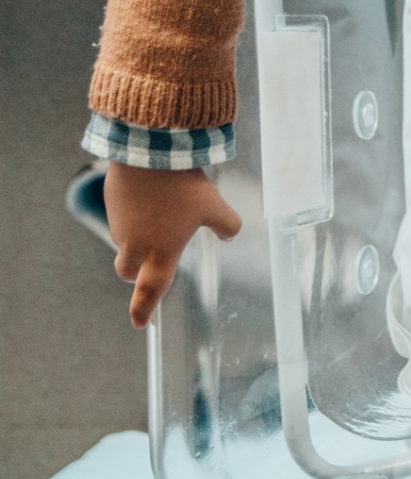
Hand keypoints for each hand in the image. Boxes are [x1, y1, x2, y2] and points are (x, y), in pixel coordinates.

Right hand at [105, 163, 243, 328]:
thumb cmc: (183, 187)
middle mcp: (135, 246)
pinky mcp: (112, 207)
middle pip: (130, 272)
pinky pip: (121, 221)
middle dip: (139, 274)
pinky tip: (151, 202)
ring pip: (126, 244)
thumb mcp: (215, 207)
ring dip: (138, 242)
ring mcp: (120, 227)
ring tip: (162, 218)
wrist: (148, 155)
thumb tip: (230, 235)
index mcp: (160, 254)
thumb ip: (227, 226)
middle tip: (154, 264)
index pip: (150, 291)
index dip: (144, 310)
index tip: (141, 323)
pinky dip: (134, 219)